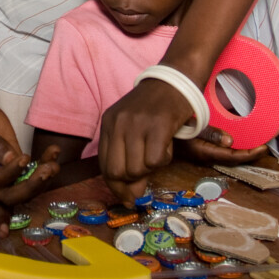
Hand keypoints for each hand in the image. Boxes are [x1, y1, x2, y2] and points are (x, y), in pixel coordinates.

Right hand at [0, 95, 59, 204]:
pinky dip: (45, 165)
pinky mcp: (17, 166)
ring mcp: (4, 174)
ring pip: (25, 189)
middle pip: (10, 196)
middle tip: (47, 171)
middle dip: (31, 187)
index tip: (24, 157)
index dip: (11, 174)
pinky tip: (54, 152)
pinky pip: (32, 173)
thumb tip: (9, 159)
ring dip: (42, 180)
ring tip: (54, 164)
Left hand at [97, 78, 193, 203]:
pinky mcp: (158, 125)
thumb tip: (131, 197)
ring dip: (151, 168)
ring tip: (158, 150)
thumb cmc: (154, 109)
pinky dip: (163, 159)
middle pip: (117, 172)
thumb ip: (129, 160)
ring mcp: (137, 123)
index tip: (127, 198)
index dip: (116, 187)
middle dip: (133, 181)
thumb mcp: (134, 130)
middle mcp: (118, 123)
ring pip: (137, 168)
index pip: (104, 166)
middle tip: (146, 175)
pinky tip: (167, 144)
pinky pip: (156, 160)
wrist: (175, 81)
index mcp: (108, 124)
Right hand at [176, 126, 269, 166]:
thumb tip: (230, 141)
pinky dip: (234, 149)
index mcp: (206, 152)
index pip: (233, 157)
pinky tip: (239, 143)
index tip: (264, 148)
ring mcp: (205, 154)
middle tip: (266, 147)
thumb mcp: (190, 127)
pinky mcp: (202, 150)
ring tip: (257, 145)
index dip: (250, 154)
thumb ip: (209, 134)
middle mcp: (207, 157)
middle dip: (251, 155)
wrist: (156, 135)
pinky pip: (223, 153)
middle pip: (234, 159)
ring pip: (229, 157)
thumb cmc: (172, 128)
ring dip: (243, 152)